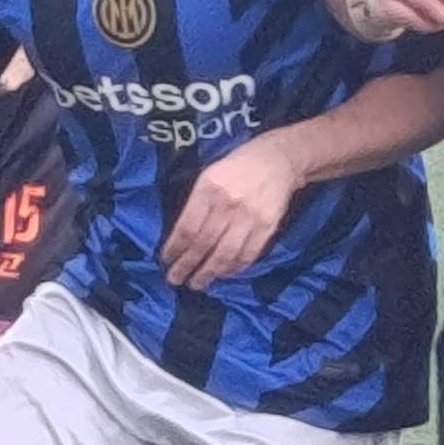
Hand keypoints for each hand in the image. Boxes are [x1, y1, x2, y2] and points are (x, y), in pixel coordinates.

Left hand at [161, 131, 297, 290]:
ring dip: (208, 273)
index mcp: (209, 189)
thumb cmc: (236, 166)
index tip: (166, 260)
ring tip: (196, 284)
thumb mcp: (208, 176)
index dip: (175, 248)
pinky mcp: (267, 227)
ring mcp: (249, 218)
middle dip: (187, 266)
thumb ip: (196, 203)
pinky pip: (247, 254)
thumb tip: (181, 237)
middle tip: (175, 280)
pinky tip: (222, 274)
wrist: (277, 160)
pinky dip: (233, 268)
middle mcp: (228, 205)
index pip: (187, 227)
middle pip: (203, 244)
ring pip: (225, 254)